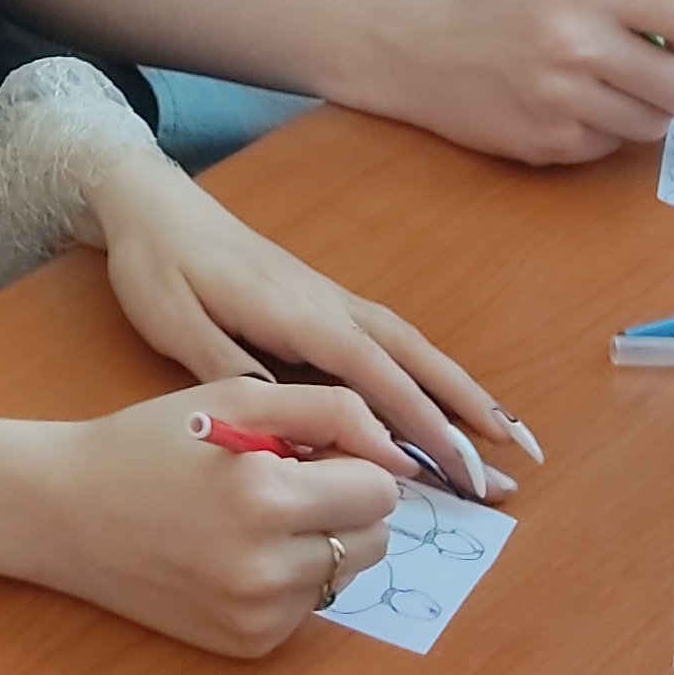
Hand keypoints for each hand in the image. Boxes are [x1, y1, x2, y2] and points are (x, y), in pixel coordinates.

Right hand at [25, 381, 406, 654]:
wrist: (62, 512)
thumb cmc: (145, 444)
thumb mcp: (233, 397)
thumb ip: (328, 410)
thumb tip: (398, 451)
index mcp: (265, 496)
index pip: (380, 491)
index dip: (350, 464)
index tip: (307, 454)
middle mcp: (267, 568)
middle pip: (375, 540)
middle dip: (344, 507)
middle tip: (283, 485)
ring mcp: (257, 616)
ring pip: (344, 575)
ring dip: (318, 544)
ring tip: (251, 519)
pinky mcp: (247, 646)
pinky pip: (307, 608)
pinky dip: (287, 580)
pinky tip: (233, 554)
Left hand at [83, 150, 529, 496]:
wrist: (154, 206)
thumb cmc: (159, 267)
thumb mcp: (174, 324)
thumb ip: (229, 371)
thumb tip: (286, 424)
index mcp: (295, 311)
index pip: (370, 372)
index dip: (413, 420)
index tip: (451, 468)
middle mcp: (329, 303)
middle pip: (413, 357)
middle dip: (467, 409)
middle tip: (518, 458)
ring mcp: (334, 299)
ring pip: (413, 346)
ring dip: (463, 389)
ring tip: (510, 434)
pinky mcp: (328, 302)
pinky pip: (395, 341)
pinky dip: (434, 370)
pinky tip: (452, 398)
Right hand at [345, 0, 673, 164]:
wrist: (413, 46)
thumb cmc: (499, 4)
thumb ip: (642, 8)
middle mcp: (578, 42)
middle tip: (642, 74)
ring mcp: (561, 99)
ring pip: (655, 126)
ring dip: (640, 112)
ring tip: (598, 90)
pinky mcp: (547, 144)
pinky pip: (612, 148)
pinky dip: (600, 132)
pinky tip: (563, 109)